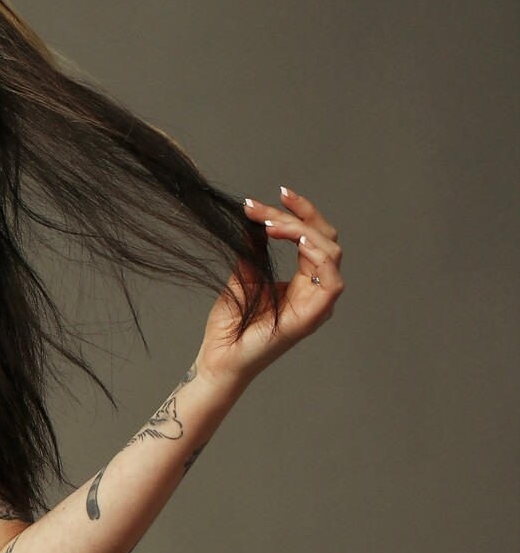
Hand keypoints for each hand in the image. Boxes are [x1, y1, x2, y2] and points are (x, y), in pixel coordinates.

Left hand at [196, 186, 345, 389]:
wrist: (219, 358)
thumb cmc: (230, 326)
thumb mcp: (243, 276)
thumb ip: (254, 250)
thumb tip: (256, 218)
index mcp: (304, 282)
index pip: (314, 237)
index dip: (301, 212)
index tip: (277, 194)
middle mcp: (316, 291)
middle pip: (325, 238)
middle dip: (297, 215)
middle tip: (261, 208)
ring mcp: (317, 305)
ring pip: (330, 252)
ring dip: (301, 231)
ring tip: (271, 224)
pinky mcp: (312, 317)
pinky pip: (332, 282)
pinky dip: (319, 257)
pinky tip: (299, 241)